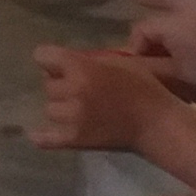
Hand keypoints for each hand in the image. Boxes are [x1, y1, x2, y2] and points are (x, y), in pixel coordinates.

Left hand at [32, 43, 195, 153]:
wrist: (158, 125)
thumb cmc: (145, 89)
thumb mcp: (120, 62)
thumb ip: (91, 60)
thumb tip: (70, 61)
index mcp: (81, 69)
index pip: (42, 55)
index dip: (50, 58)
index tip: (59, 64)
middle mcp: (71, 92)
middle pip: (48, 84)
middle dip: (60, 83)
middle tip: (79, 88)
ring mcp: (71, 118)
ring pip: (49, 108)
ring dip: (60, 107)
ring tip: (77, 109)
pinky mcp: (74, 140)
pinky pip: (46, 139)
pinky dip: (42, 136)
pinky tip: (37, 133)